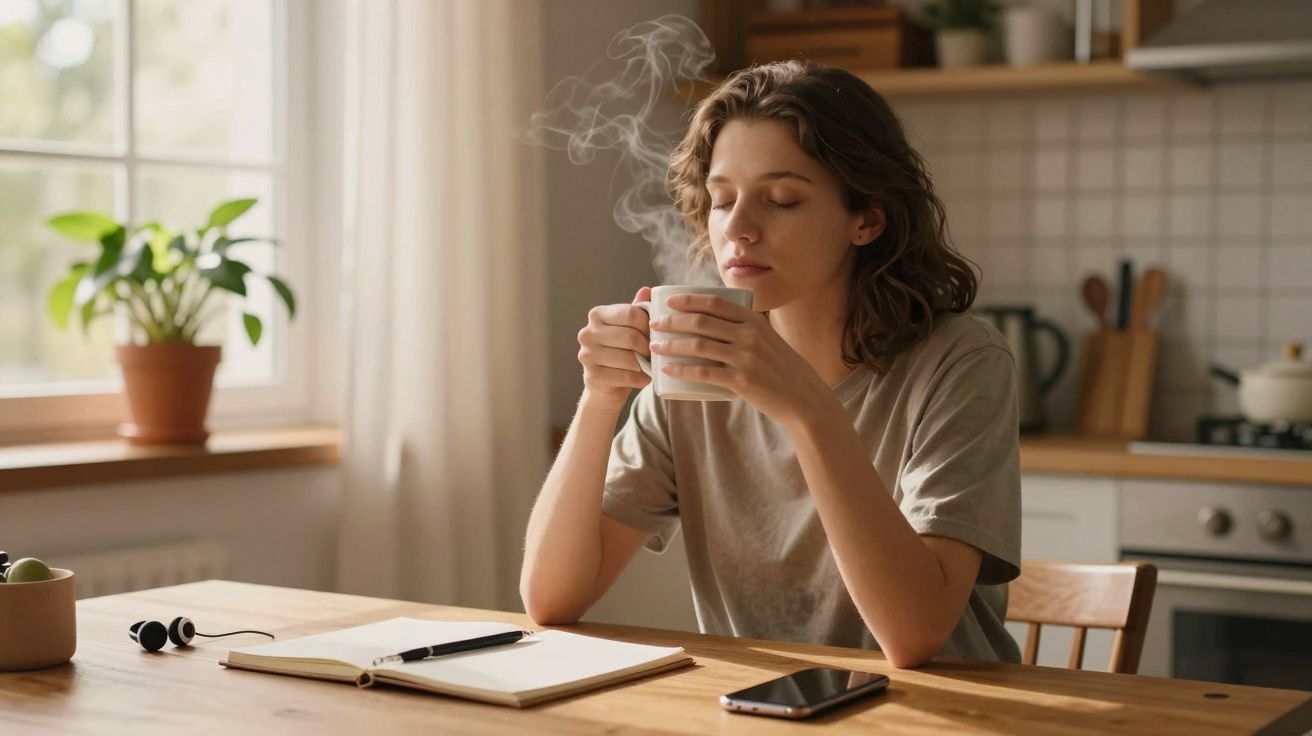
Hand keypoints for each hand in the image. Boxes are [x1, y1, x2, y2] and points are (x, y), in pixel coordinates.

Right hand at [577, 286, 651, 406]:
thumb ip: (637, 310)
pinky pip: (625, 376)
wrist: (606, 384)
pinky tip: (644, 378)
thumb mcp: (628, 327)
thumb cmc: (621, 351)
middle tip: (656, 352)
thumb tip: (647, 289)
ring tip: (651, 365)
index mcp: (597, 315)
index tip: (657, 333)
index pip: (631, 313)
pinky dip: (640, 379)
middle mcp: (587, 333)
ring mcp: (587, 355)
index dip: (649, 325)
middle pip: (630, 336)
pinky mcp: (592, 376)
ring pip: (628, 358)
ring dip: (646, 364)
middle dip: (648, 346)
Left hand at [648, 294, 826, 424]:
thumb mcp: (768, 339)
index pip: (714, 302)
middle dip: (672, 321)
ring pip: (698, 345)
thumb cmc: (782, 368)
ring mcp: (745, 358)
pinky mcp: (741, 381)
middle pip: (700, 322)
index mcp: (754, 320)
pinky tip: (667, 369)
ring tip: (654, 346)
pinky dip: (681, 370)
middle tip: (654, 324)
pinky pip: (703, 372)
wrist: (803, 397)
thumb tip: (715, 325)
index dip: (688, 299)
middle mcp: (749, 335)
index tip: (668, 301)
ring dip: (671, 344)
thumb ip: (746, 330)